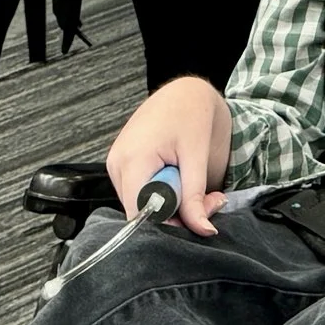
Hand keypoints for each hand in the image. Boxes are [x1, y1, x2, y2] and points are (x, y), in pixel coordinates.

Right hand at [105, 76, 229, 234]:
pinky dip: (164, 194)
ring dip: (173, 204)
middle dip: (177, 214)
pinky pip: (141, 195)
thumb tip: (202, 230)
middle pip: (141, 213)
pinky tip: (179, 177)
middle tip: (208, 199)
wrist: (185, 94)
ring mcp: (116, 166)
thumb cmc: (191, 115)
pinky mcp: (122, 168)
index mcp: (132, 160)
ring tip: (193, 180)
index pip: (139, 214)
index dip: (168, 223)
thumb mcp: (198, 157)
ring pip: (142, 206)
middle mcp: (117, 165)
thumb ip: (196, 197)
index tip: (196, 218)